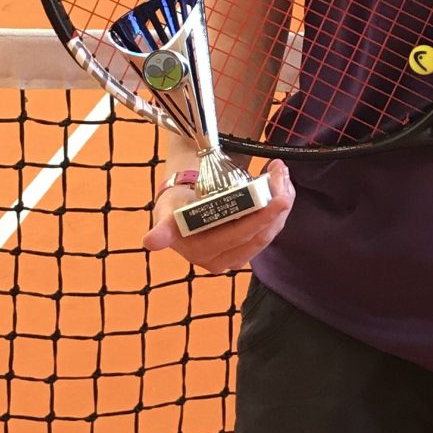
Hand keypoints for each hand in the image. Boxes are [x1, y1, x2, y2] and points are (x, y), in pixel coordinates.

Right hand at [142, 160, 295, 273]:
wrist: (179, 211)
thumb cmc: (174, 207)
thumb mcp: (166, 214)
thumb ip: (163, 229)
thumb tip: (150, 242)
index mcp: (200, 251)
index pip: (238, 233)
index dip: (259, 219)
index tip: (277, 202)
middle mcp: (219, 260)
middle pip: (258, 232)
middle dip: (276, 201)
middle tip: (281, 171)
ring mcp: (235, 258)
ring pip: (269, 232)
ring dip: (282, 203)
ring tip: (281, 173)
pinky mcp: (246, 251)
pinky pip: (269, 231)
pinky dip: (278, 209)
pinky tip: (280, 187)